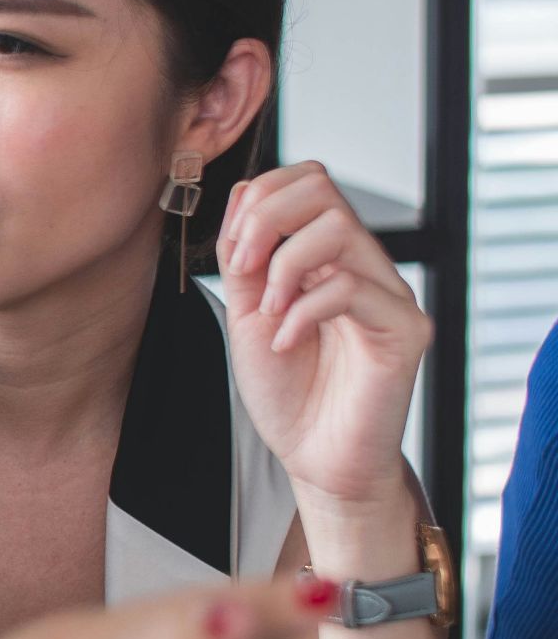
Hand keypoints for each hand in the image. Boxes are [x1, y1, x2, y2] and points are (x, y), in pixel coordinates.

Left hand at [214, 162, 432, 507]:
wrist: (315, 458)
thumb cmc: (287, 390)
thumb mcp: (246, 312)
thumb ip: (244, 257)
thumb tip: (245, 195)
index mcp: (326, 255)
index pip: (306, 180)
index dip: (260, 199)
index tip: (233, 253)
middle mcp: (364, 264)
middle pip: (323, 186)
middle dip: (266, 219)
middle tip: (244, 271)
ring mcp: (389, 294)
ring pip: (339, 228)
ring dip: (284, 266)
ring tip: (268, 313)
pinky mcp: (406, 330)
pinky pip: (353, 287)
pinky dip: (303, 310)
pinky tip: (285, 342)